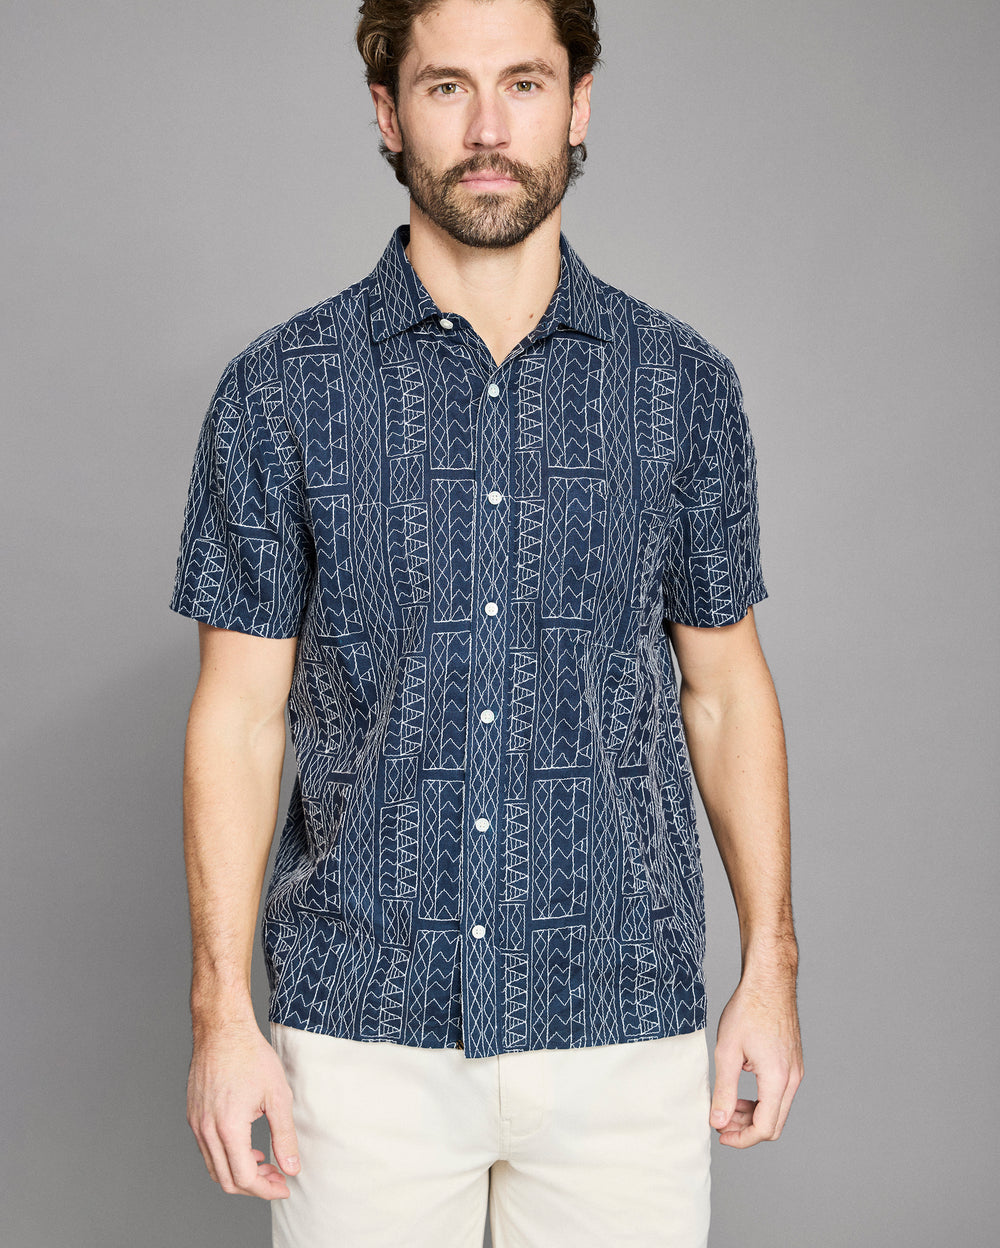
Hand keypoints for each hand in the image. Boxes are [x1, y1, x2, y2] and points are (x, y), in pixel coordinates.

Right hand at [187, 1020, 300, 1198]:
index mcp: (228, 1127)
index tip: (284, 1186)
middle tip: (278, 1178)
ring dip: (239, 1173)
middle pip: (227, 1180)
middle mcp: (206, 1130)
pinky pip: (207, 1150)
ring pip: (215, 1168)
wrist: (223, 1029)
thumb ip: (284, 1136)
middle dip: (255, 1186)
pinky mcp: (193, 1116)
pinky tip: (247, 1146)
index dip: (266, 1189)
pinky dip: (227, 1157)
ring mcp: (196, 1123)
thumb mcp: (278, 1095)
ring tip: (264, 1162)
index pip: (244, 1178)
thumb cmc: (251, 1056)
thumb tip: (291, 1168)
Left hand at [710, 969, 802, 1147]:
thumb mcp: (727, 1052)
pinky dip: (762, 1098)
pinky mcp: (794, 1063)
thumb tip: (718, 1123)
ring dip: (753, 1113)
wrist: (769, 982)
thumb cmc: (748, 1010)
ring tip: (728, 1103)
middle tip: (721, 1120)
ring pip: (778, 1109)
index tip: (720, 1134)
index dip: (741, 1139)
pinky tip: (742, 1083)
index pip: (765, 1128)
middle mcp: (793, 1079)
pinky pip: (780, 1092)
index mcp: (777, 1079)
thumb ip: (724, 1091)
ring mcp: (796, 1070)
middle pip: (774, 1124)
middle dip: (746, 1129)